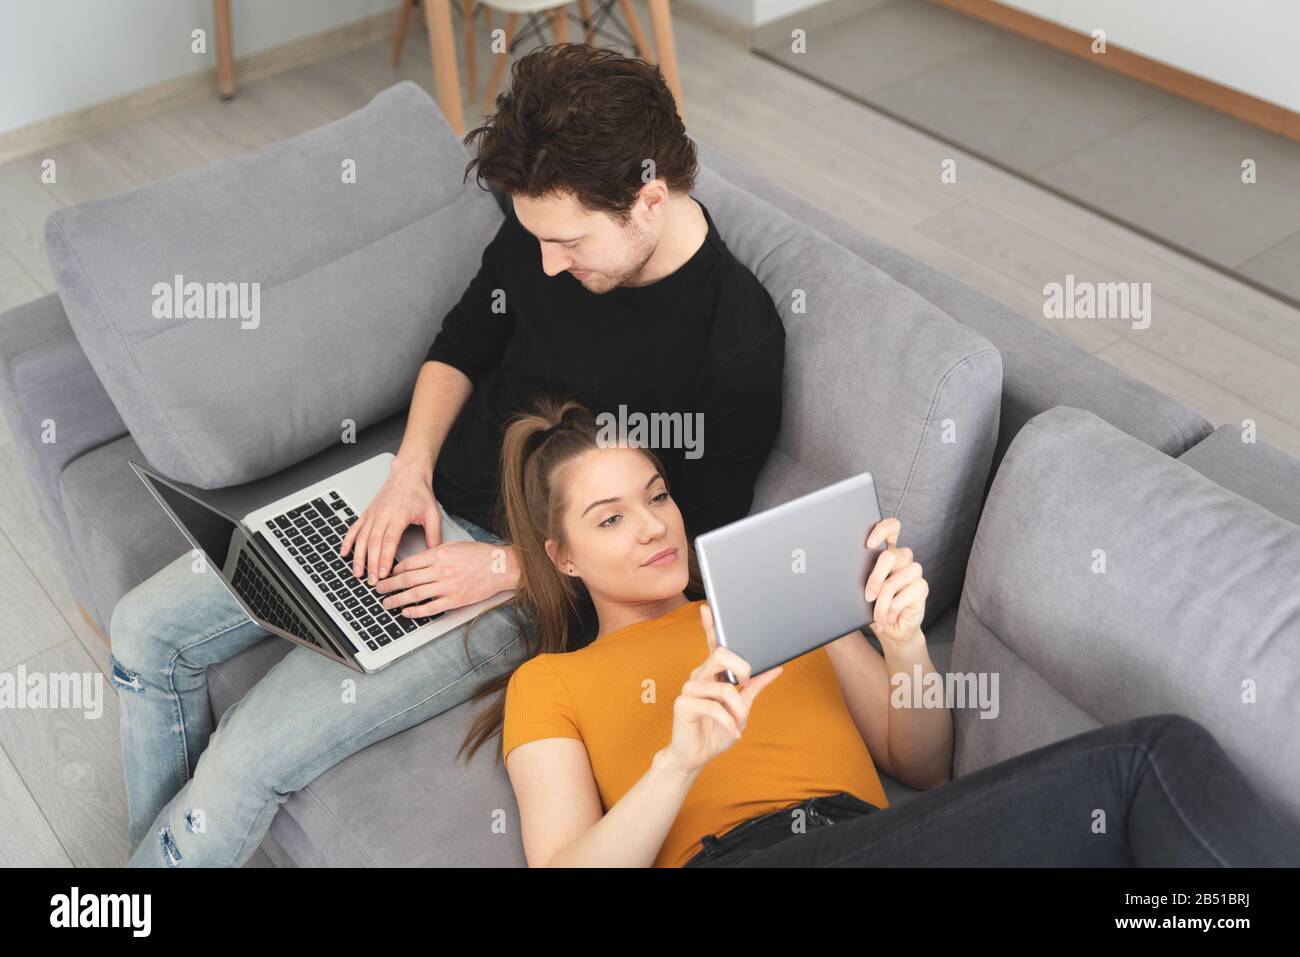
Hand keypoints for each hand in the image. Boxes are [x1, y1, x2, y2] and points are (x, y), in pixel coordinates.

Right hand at [339, 457, 441, 584]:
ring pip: (362, 538)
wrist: (408, 474)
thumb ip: (434, 535)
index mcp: (398, 515)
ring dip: (358, 556)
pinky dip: (347, 541)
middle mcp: (382, 515)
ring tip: (357, 572)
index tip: (384, 573)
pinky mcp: (367, 513)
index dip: (385, 558)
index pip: (389, 541)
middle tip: (371, 580)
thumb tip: (434, 553)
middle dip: (371, 564)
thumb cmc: (419, 492)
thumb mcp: (432, 514)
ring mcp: (373, 514)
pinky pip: (354, 528)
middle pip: (373, 543)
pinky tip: (344, 553)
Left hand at [375, 540, 513, 617]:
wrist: (500, 567)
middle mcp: (440, 570)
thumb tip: (417, 560)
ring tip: (387, 603)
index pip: (409, 563)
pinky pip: (430, 607)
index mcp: (439, 554)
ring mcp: (447, 586)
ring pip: (415, 594)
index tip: (389, 574)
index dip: (395, 570)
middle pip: (407, 579)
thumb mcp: (454, 546)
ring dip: (397, 600)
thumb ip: (435, 552)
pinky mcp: (455, 600)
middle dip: (389, 585)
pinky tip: (407, 612)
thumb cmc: (480, 555)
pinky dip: (416, 611)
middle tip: (379, 589)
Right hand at [663, 604, 783, 773]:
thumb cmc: (717, 729)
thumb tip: (776, 667)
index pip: (713, 643)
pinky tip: (733, 731)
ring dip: (738, 710)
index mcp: (712, 672)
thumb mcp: (742, 707)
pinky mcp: (683, 704)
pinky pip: (713, 706)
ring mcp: (689, 689)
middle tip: (747, 685)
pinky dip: (729, 722)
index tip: (709, 607)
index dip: (710, 625)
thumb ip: (755, 686)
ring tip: (740, 724)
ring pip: (722, 688)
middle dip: (741, 669)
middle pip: (720, 655)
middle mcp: (699, 676)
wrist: (697, 755)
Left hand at [863, 517, 927, 648]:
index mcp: (888, 552)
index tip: (868, 544)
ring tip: (877, 617)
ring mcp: (915, 571)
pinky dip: (891, 611)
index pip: (892, 527)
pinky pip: (903, 596)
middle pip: (889, 556)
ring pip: (893, 581)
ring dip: (881, 604)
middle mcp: (903, 558)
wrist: (892, 631)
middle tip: (867, 597)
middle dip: (874, 579)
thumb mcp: (862, 591)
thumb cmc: (873, 607)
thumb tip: (842, 572)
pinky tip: (889, 619)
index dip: (882, 530)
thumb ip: (859, 576)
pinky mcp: (922, 587)